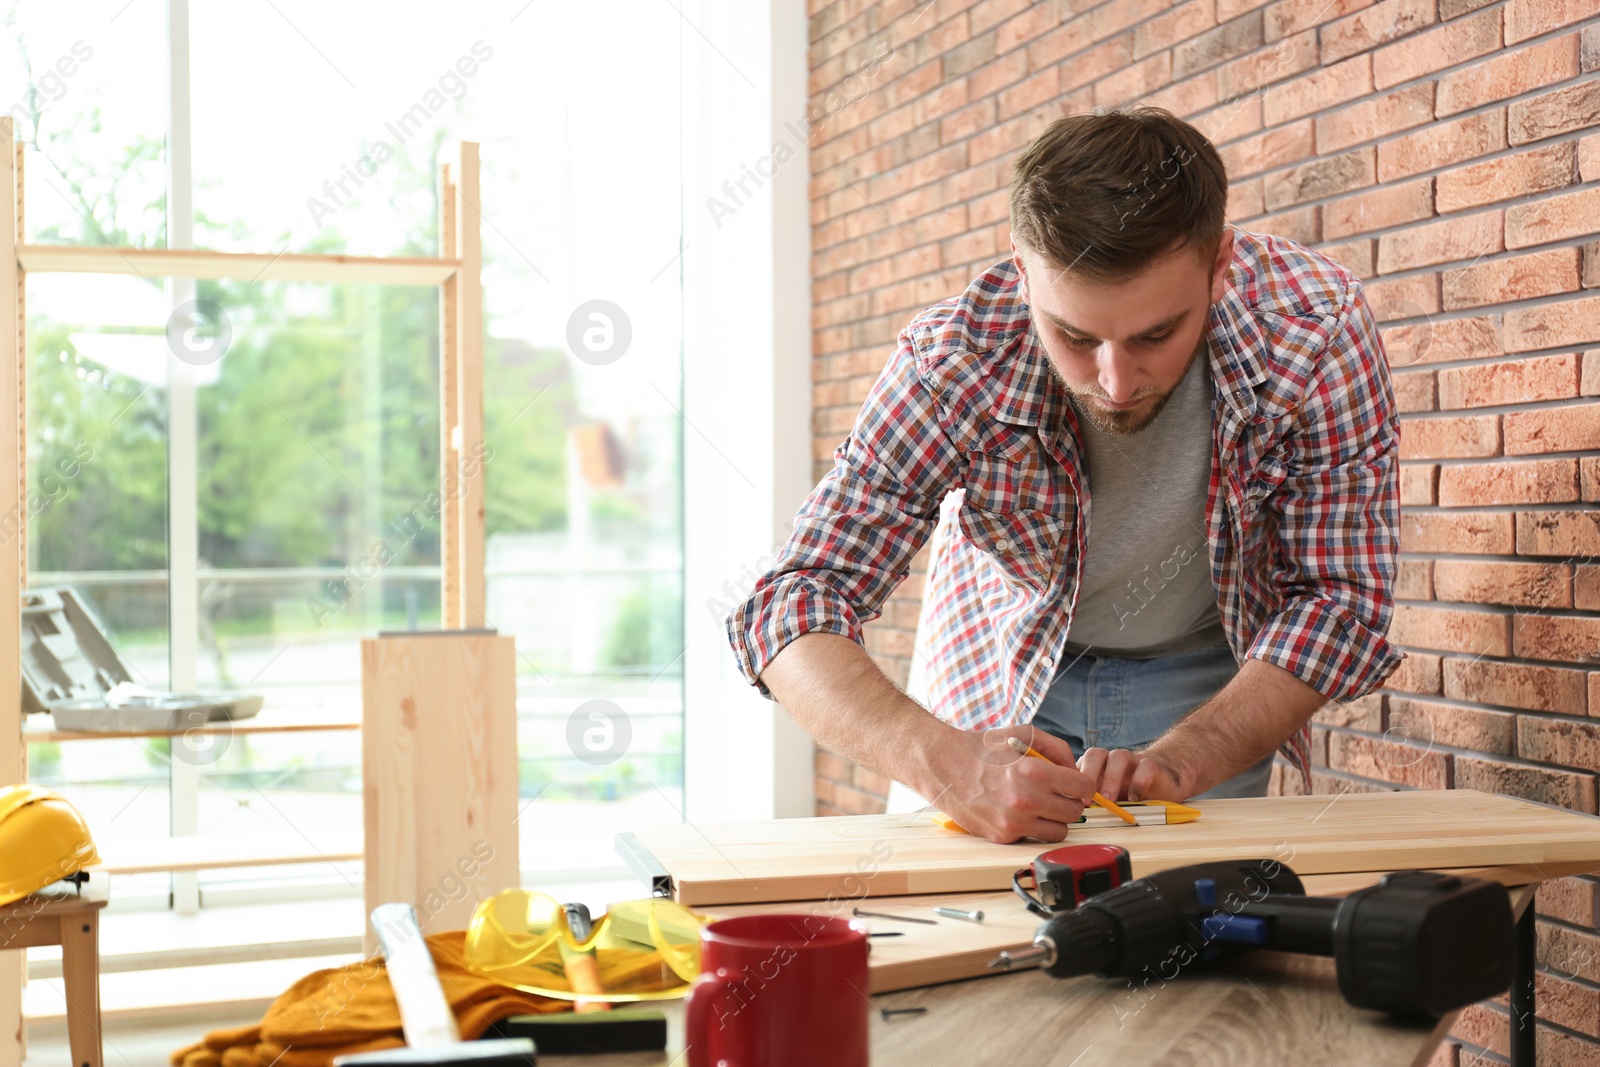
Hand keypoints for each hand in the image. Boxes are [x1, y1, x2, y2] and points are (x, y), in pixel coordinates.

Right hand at [922, 725, 1095, 843]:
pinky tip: (1018, 810)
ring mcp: (1014, 823)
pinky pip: (1034, 837)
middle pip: (1074, 812)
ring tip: (1039, 803)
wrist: (942, 766)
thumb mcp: (1020, 734)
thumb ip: (1056, 747)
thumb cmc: (980, 748)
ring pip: (1059, 831)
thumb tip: (1075, 768)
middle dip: (1069, 800)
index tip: (1075, 782)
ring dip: (1055, 818)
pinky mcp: (1002, 836)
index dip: (1082, 783)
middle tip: (1055, 791)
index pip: (1083, 788)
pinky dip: (1032, 826)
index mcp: (1033, 773)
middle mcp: (1025, 801)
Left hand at [1077, 746, 1187, 802]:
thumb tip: (1070, 815)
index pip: (1078, 762)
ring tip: (1109, 801)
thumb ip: (1090, 801)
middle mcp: (1111, 759)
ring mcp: (1131, 760)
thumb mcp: (1104, 798)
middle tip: (1086, 800)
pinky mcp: (1151, 765)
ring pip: (1118, 757)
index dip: (1072, 778)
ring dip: (1111, 779)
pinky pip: (1145, 767)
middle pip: (1095, 754)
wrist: (1158, 782)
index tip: (1069, 798)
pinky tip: (1135, 798)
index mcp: (1095, 764)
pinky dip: (1139, 782)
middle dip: (1088, 775)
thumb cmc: (1126, 792)